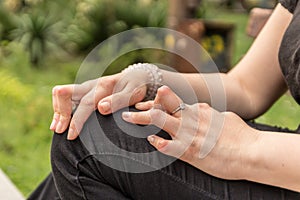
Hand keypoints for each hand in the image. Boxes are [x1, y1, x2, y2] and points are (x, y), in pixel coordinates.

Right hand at [50, 70, 149, 139]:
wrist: (136, 77)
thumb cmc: (136, 87)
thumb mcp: (133, 93)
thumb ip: (118, 100)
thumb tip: (101, 108)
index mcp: (102, 86)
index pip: (85, 104)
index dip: (76, 120)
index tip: (71, 136)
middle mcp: (91, 85)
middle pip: (65, 93)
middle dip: (60, 112)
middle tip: (60, 131)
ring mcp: (86, 88)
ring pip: (63, 94)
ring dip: (58, 111)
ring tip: (56, 129)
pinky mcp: (84, 91)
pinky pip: (66, 98)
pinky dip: (60, 109)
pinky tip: (57, 122)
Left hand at [122, 86, 258, 179]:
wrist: (253, 152)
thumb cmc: (243, 136)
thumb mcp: (226, 118)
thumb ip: (212, 114)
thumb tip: (207, 110)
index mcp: (201, 111)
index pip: (175, 102)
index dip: (158, 100)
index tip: (146, 100)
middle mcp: (192, 119)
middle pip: (163, 107)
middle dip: (145, 105)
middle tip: (129, 104)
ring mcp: (190, 134)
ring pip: (161, 121)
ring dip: (142, 119)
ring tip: (127, 117)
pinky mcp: (190, 151)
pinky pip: (168, 146)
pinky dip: (157, 143)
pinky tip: (149, 141)